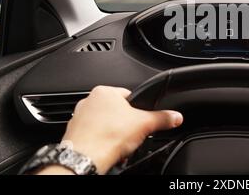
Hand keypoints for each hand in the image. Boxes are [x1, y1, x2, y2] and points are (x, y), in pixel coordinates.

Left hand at [38, 86, 182, 174]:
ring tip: (119, 144)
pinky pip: (92, 135)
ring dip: (112, 132)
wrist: (86, 157)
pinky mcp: (73, 132)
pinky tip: (107, 149)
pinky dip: (100, 141)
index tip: (140, 120)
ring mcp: (78, 116)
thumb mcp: (144, 124)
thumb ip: (162, 118)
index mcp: (104, 91)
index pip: (128, 96)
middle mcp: (89, 100)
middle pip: (116, 110)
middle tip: (131, 134)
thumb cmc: (108, 137)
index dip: (138, 109)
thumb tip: (175, 117)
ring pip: (103, 123)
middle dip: (125, 123)